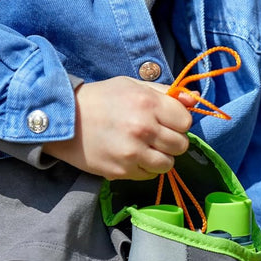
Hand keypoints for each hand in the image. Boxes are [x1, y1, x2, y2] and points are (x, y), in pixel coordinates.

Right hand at [44, 76, 195, 179]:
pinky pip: (149, 175)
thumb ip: (166, 92)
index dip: (178, 122)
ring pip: (168, 164)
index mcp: (148, 103)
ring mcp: (132, 152)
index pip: (185, 122)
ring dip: (161, 157)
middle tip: (155, 136)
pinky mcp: (121, 171)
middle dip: (172, 141)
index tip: (166, 121)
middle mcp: (143, 128)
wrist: (65, 119)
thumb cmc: (102, 99)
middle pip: (180, 145)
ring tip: (145, 148)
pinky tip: (132, 156)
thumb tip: (194, 100)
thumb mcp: (133, 85)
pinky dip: (145, 168)